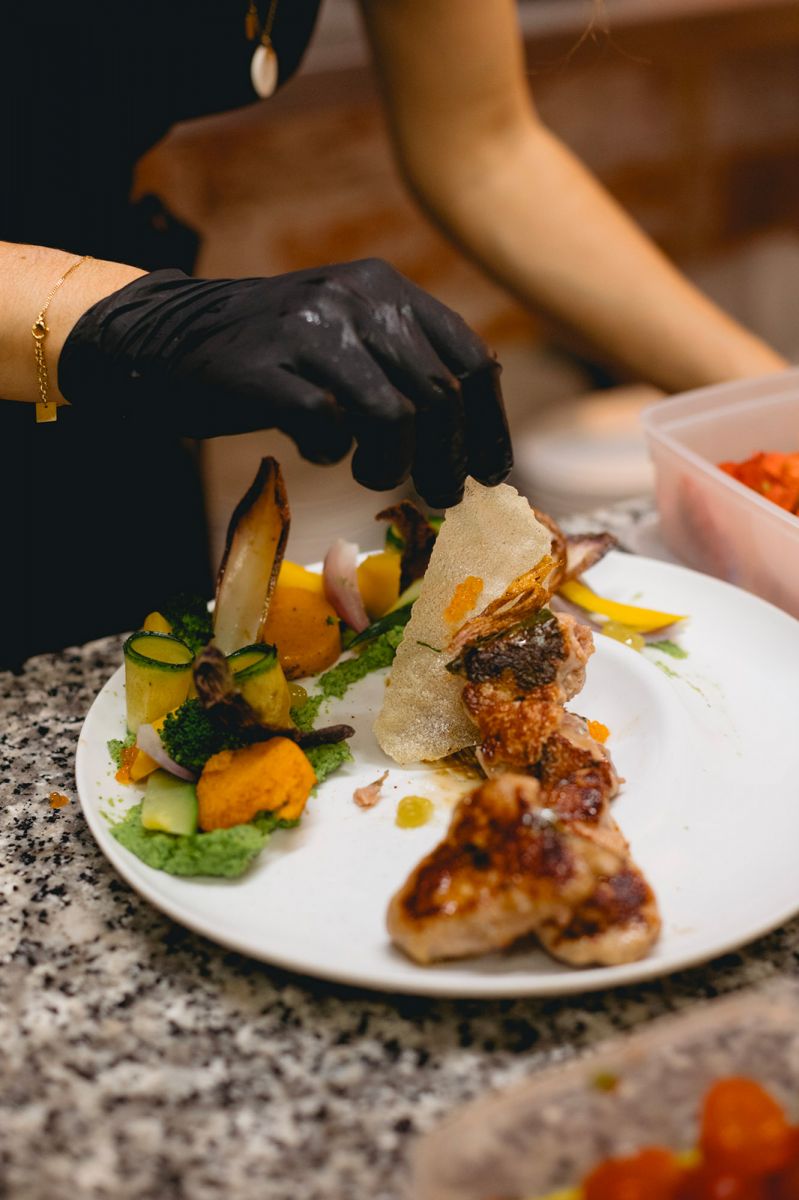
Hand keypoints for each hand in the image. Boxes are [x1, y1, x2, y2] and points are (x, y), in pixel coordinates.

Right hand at [58, 258, 511, 507]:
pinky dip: (330, 452)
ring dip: (389, 463)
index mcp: (387, 288)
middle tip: (441, 496)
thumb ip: (405, 368)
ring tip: (368, 474)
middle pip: (438, 395)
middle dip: (447, 459)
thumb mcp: (349, 340)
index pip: (469, 359)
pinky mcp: (263, 367)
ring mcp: (308, 329)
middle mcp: (356, 297)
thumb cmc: (275, 355)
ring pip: (392, 415)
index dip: (488, 425)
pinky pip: (326, 425)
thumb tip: (473, 443)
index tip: (491, 474)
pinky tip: (317, 450)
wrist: (167, 338)